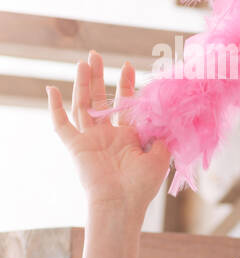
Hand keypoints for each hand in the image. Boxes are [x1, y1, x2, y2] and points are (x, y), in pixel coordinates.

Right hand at [47, 52, 172, 218]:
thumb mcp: (161, 156)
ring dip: (82, 83)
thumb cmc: (143, 184)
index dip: (126, 85)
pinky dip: (54, 107)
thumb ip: (164, 135)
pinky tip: (50, 89)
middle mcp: (107, 134)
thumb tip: (171, 115)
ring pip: (82, 104)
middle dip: (99, 76)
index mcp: (128, 137)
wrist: (122, 203)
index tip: (129, 65)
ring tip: (83, 62)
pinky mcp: (75, 146)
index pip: (124, 104)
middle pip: (99, 99)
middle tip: (96, 54)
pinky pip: (61, 124)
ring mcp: (90, 139)